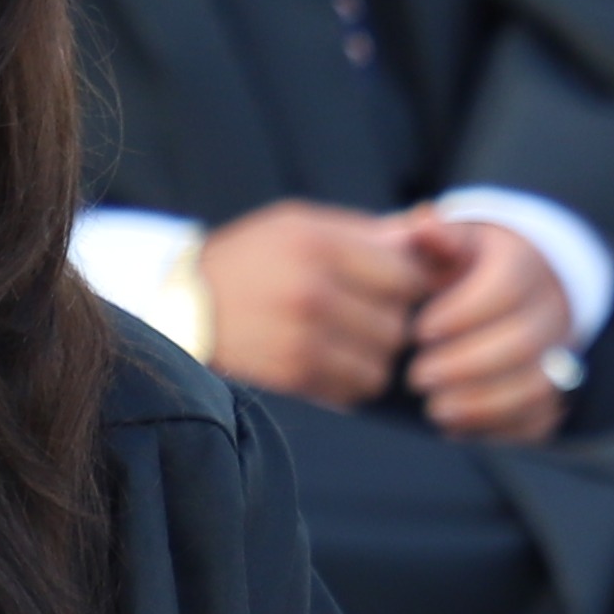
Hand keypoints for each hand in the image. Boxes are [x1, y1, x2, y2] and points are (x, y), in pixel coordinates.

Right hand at [200, 199, 437, 407]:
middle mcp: (311, 287)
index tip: (394, 289)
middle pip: (399, 321)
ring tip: (350, 341)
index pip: (405, 275)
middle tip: (369, 317)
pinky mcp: (291, 373)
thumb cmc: (253, 258)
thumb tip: (432, 228)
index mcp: (317, 242)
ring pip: (383, 360)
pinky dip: (353, 381)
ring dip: (375, 356)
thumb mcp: (299, 225)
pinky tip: (332, 363)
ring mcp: (301, 334)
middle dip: (392, 323)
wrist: (181, 303)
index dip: (409, 285)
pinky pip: (355, 388)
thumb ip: (365, 231)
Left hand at [397, 215, 572, 442]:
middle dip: (467, 365)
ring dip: (485, 403)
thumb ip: (434, 236)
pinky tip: (459, 428)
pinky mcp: (555, 390)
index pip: (508, 287)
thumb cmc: (466, 266)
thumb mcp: (449, 241)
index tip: (420, 330)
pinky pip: (542, 418)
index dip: (464, 314)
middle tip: (418, 376)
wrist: (511, 286)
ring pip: (539, 384)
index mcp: (525, 264)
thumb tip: (422, 224)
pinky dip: (502, 429)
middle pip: (525, 342)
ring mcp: (559, 352)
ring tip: (436, 410)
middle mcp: (552, 308)